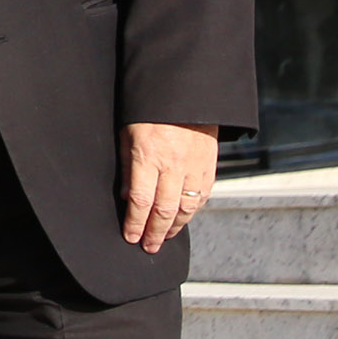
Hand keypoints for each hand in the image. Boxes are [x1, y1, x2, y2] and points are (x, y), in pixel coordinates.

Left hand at [120, 122, 218, 253]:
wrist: (186, 92)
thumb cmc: (150, 110)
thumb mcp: (128, 134)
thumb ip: (128, 167)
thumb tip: (127, 198)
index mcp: (149, 155)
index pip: (142, 201)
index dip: (136, 223)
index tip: (131, 237)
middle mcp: (174, 164)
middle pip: (164, 210)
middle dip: (155, 233)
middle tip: (148, 246)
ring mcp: (194, 166)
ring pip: (186, 208)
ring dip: (174, 227)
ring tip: (164, 237)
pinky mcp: (209, 165)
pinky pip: (203, 196)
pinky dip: (193, 212)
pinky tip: (183, 218)